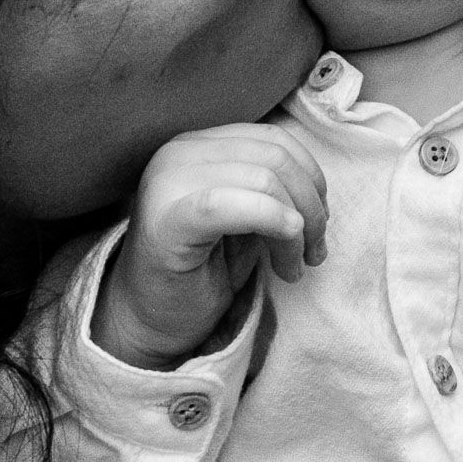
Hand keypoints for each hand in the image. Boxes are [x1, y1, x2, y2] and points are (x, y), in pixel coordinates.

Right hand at [92, 123, 325, 368]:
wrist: (144, 321)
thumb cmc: (196, 271)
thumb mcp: (242, 217)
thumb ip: (270, 189)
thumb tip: (318, 189)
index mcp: (196, 145)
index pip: (273, 140)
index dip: (311, 178)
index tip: (318, 224)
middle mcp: (177, 152)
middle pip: (275, 158)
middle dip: (311, 207)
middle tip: (313, 252)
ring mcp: (168, 182)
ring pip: (265, 180)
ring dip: (298, 229)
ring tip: (293, 266)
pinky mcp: (167, 219)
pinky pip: (234, 206)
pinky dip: (275, 225)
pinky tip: (285, 260)